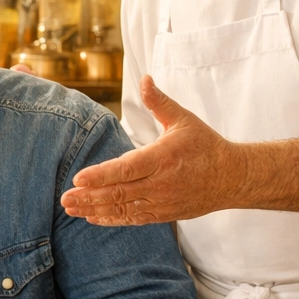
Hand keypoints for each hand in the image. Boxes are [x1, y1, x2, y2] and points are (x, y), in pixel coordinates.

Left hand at [60, 75, 233, 225]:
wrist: (234, 177)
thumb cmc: (206, 145)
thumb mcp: (184, 119)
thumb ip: (159, 102)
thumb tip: (145, 78)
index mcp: (162, 158)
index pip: (126, 169)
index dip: (100, 175)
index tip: (78, 179)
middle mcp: (161, 183)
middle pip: (119, 192)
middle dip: (89, 196)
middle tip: (64, 199)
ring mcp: (162, 202)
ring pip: (123, 209)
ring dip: (95, 209)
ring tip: (70, 209)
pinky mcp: (165, 214)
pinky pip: (134, 219)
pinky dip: (112, 220)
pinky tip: (92, 217)